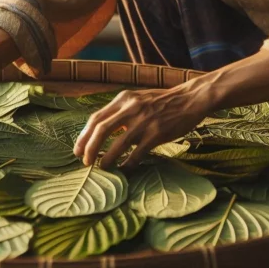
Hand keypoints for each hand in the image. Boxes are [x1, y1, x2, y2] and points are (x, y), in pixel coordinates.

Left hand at [73, 85, 213, 169]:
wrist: (190, 98)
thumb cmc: (163, 101)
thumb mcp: (138, 99)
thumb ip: (121, 111)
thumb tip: (102, 130)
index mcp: (124, 99)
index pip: (96, 118)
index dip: (84, 135)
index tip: (78, 149)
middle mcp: (130, 108)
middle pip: (101, 130)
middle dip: (89, 148)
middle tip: (84, 161)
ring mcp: (144, 121)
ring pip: (117, 144)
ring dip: (106, 159)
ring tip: (101, 168)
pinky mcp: (156, 134)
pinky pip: (137, 154)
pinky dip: (127, 164)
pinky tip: (123, 170)